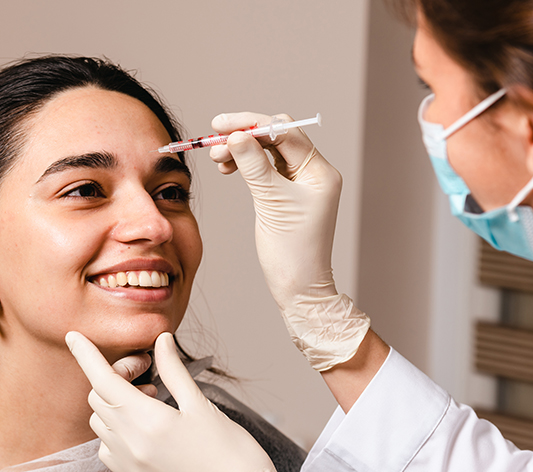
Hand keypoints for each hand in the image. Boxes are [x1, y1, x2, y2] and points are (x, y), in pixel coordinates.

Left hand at [66, 331, 307, 471]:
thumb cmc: (230, 451)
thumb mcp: (201, 404)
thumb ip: (174, 371)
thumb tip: (161, 341)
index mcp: (149, 421)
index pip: (103, 380)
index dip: (85, 355)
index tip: (74, 336)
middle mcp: (131, 445)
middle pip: (100, 398)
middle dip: (116, 375)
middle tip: (148, 369)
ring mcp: (130, 466)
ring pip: (101, 422)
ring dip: (115, 402)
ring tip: (152, 399)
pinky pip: (108, 448)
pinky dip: (116, 429)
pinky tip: (144, 425)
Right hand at [210, 113, 369, 370]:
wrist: (298, 286)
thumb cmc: (292, 250)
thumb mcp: (271, 203)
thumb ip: (254, 165)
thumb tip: (237, 135)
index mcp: (319, 171)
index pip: (284, 132)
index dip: (252, 125)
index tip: (221, 126)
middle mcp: (313, 172)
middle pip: (275, 137)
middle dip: (244, 135)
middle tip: (213, 140)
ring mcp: (300, 182)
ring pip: (267, 151)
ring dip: (241, 149)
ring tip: (217, 158)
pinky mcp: (286, 193)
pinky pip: (264, 167)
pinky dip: (245, 164)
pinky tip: (227, 167)